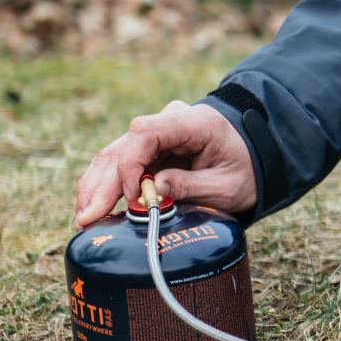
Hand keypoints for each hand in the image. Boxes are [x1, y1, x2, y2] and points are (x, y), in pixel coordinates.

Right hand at [73, 100, 255, 227]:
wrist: (257, 155)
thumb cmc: (246, 169)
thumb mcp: (229, 186)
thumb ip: (192, 186)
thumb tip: (153, 192)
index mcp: (193, 122)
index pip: (145, 132)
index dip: (130, 164)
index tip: (131, 197)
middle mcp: (168, 121)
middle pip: (122, 147)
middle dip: (103, 184)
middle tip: (87, 219)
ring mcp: (157, 134)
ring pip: (114, 155)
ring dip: (96, 187)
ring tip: (83, 219)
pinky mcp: (149, 150)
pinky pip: (120, 164)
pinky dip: (105, 186)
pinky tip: (92, 208)